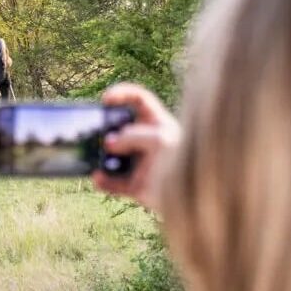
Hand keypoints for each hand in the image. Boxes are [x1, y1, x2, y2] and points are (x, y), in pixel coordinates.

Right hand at [93, 83, 180, 211]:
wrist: (197, 196)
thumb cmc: (184, 160)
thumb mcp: (161, 140)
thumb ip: (134, 137)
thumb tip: (109, 144)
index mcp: (157, 124)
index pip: (138, 100)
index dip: (122, 94)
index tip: (105, 99)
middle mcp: (146, 141)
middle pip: (118, 129)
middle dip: (104, 129)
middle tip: (95, 133)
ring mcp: (139, 164)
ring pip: (111, 157)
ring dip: (100, 157)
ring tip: (93, 157)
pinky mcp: (135, 185)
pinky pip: (113, 183)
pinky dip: (103, 181)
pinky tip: (97, 178)